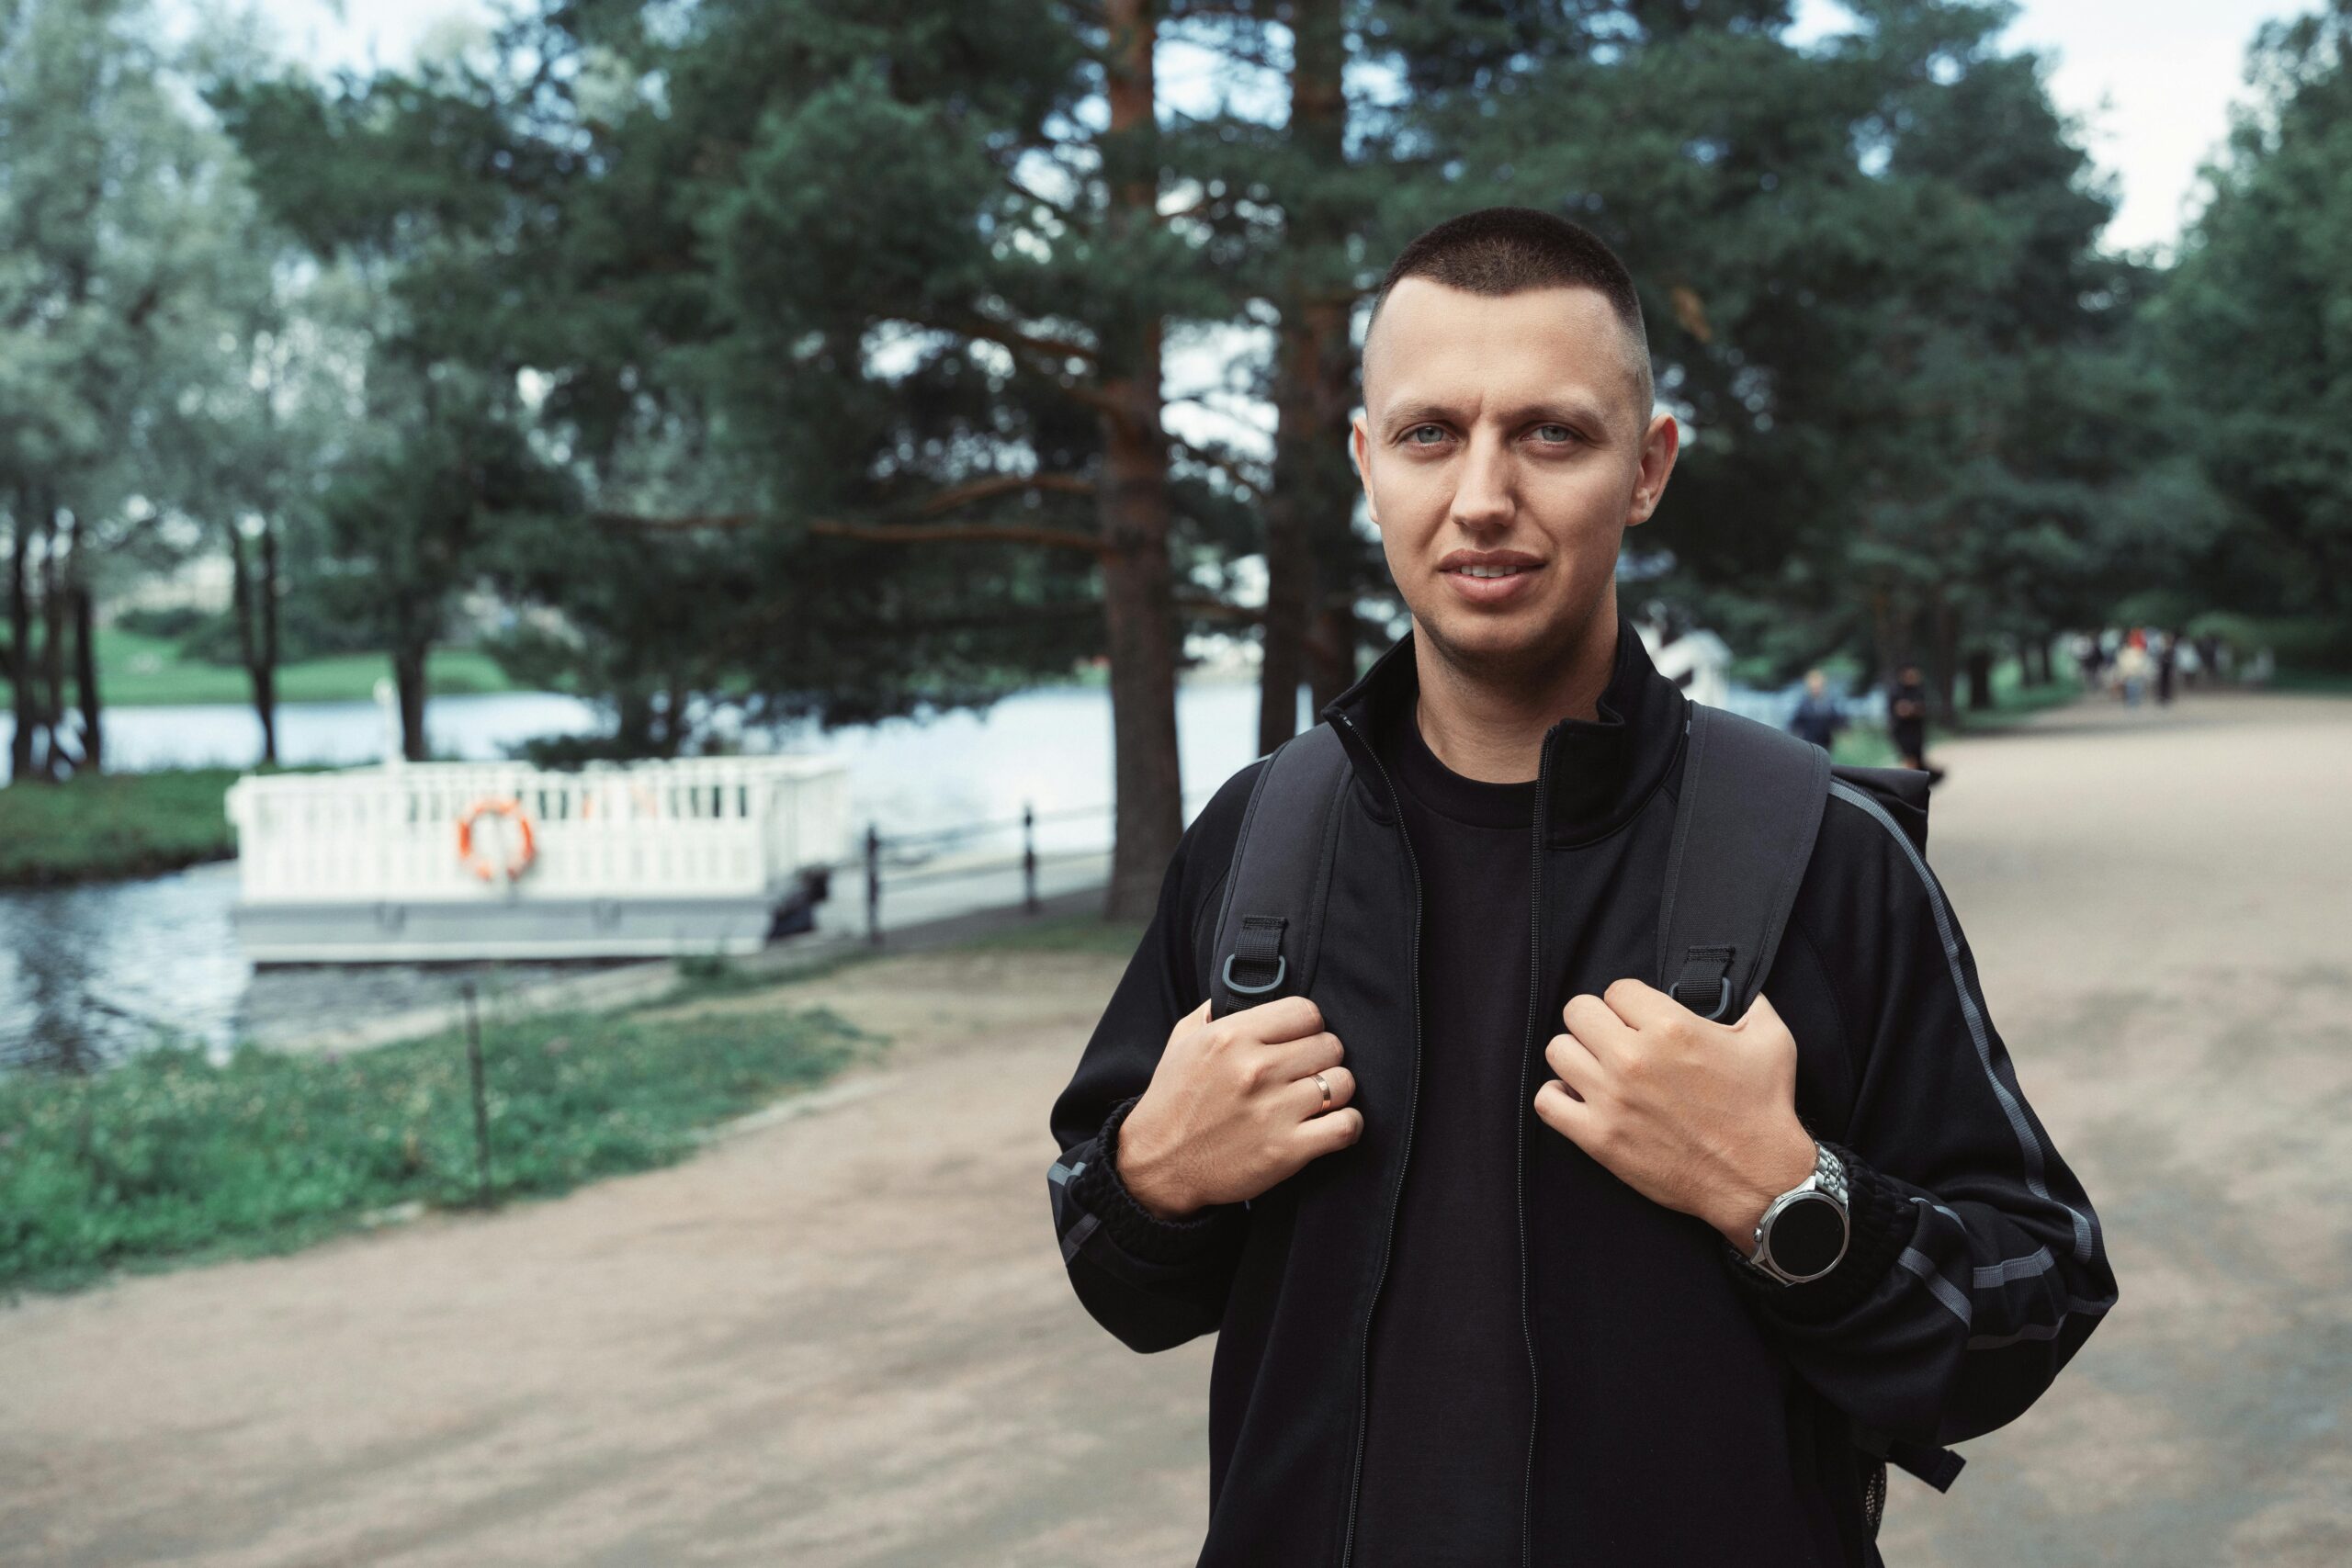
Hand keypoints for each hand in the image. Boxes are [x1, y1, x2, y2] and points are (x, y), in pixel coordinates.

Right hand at [1118, 995, 1361, 1219]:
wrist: (1157, 1166)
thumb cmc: (1172, 1102)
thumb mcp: (1182, 1042)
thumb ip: (1213, 1011)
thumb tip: (1242, 990)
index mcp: (1231, 1037)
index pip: (1306, 1011)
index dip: (1308, 1027)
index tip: (1299, 1041)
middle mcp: (1255, 1069)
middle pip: (1330, 1045)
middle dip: (1323, 1058)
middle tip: (1307, 1073)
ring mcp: (1273, 1111)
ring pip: (1344, 1082)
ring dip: (1336, 1091)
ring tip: (1318, 1099)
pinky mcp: (1286, 1150)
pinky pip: (1347, 1126)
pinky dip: (1347, 1126)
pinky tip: (1331, 1126)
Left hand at [1531, 980, 1815, 1248]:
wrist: (1759, 1178)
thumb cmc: (1765, 1109)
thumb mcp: (1770, 1040)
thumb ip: (1750, 1001)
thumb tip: (1732, 987)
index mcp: (1671, 1027)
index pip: (1617, 990)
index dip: (1629, 1004)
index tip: (1640, 1021)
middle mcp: (1633, 1057)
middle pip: (1578, 1012)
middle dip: (1598, 1022)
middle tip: (1616, 1041)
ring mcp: (1611, 1098)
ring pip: (1558, 1051)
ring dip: (1577, 1057)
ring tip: (1598, 1069)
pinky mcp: (1599, 1137)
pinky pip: (1546, 1102)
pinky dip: (1557, 1097)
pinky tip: (1580, 1098)